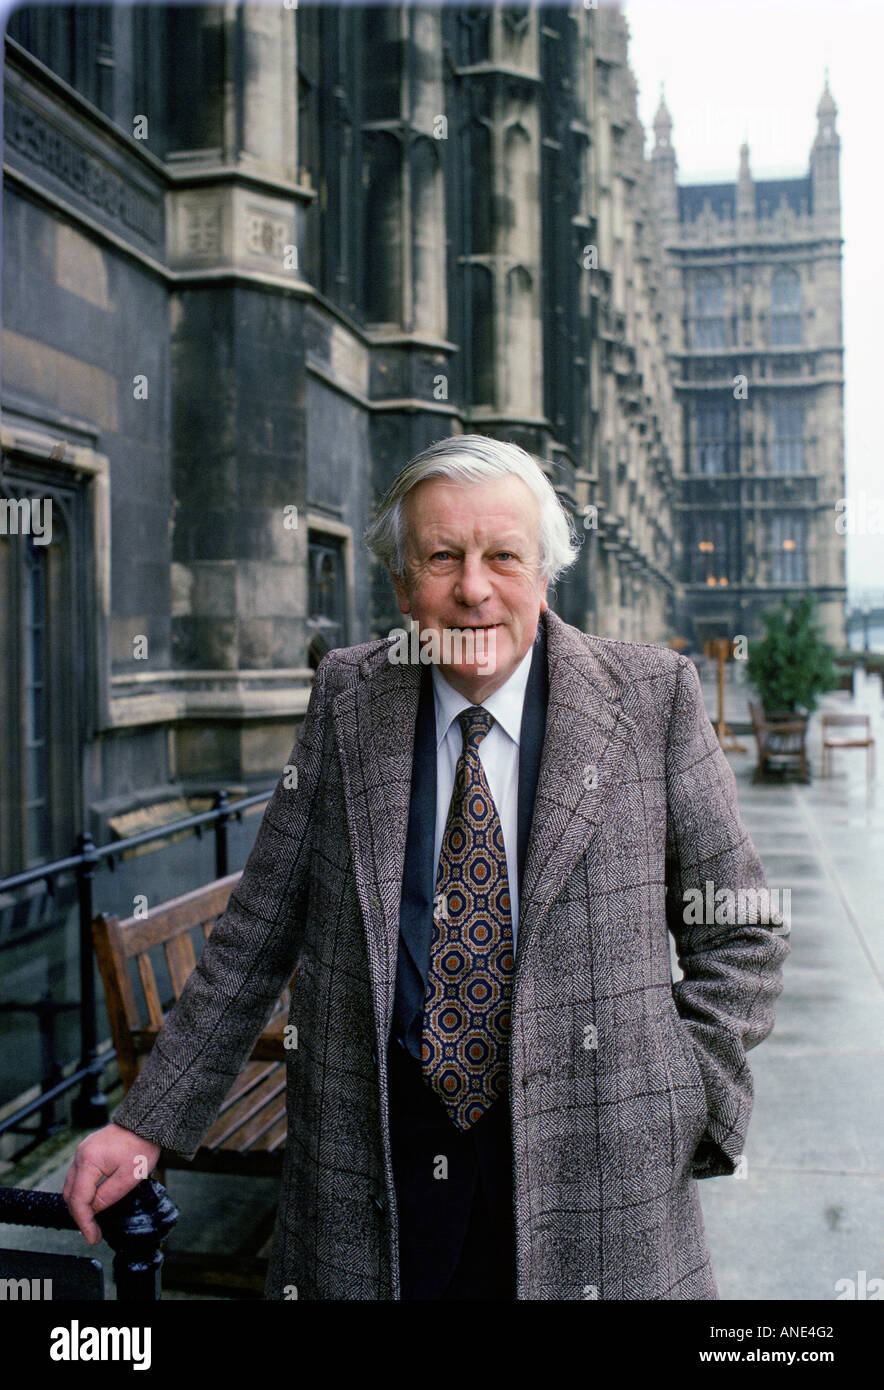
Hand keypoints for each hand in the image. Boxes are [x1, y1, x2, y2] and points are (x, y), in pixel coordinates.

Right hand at [62, 1123, 161, 1244]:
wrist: (146, 1124)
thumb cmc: (141, 1146)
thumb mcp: (128, 1177)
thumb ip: (107, 1197)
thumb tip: (93, 1211)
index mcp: (89, 1161)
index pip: (79, 1200)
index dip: (84, 1222)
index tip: (93, 1238)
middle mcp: (81, 1156)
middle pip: (70, 1194)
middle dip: (80, 1216)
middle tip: (93, 1232)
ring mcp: (83, 1152)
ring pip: (72, 1186)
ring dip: (80, 1205)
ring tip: (94, 1221)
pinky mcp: (88, 1152)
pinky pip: (79, 1177)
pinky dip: (83, 1192)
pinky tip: (94, 1201)